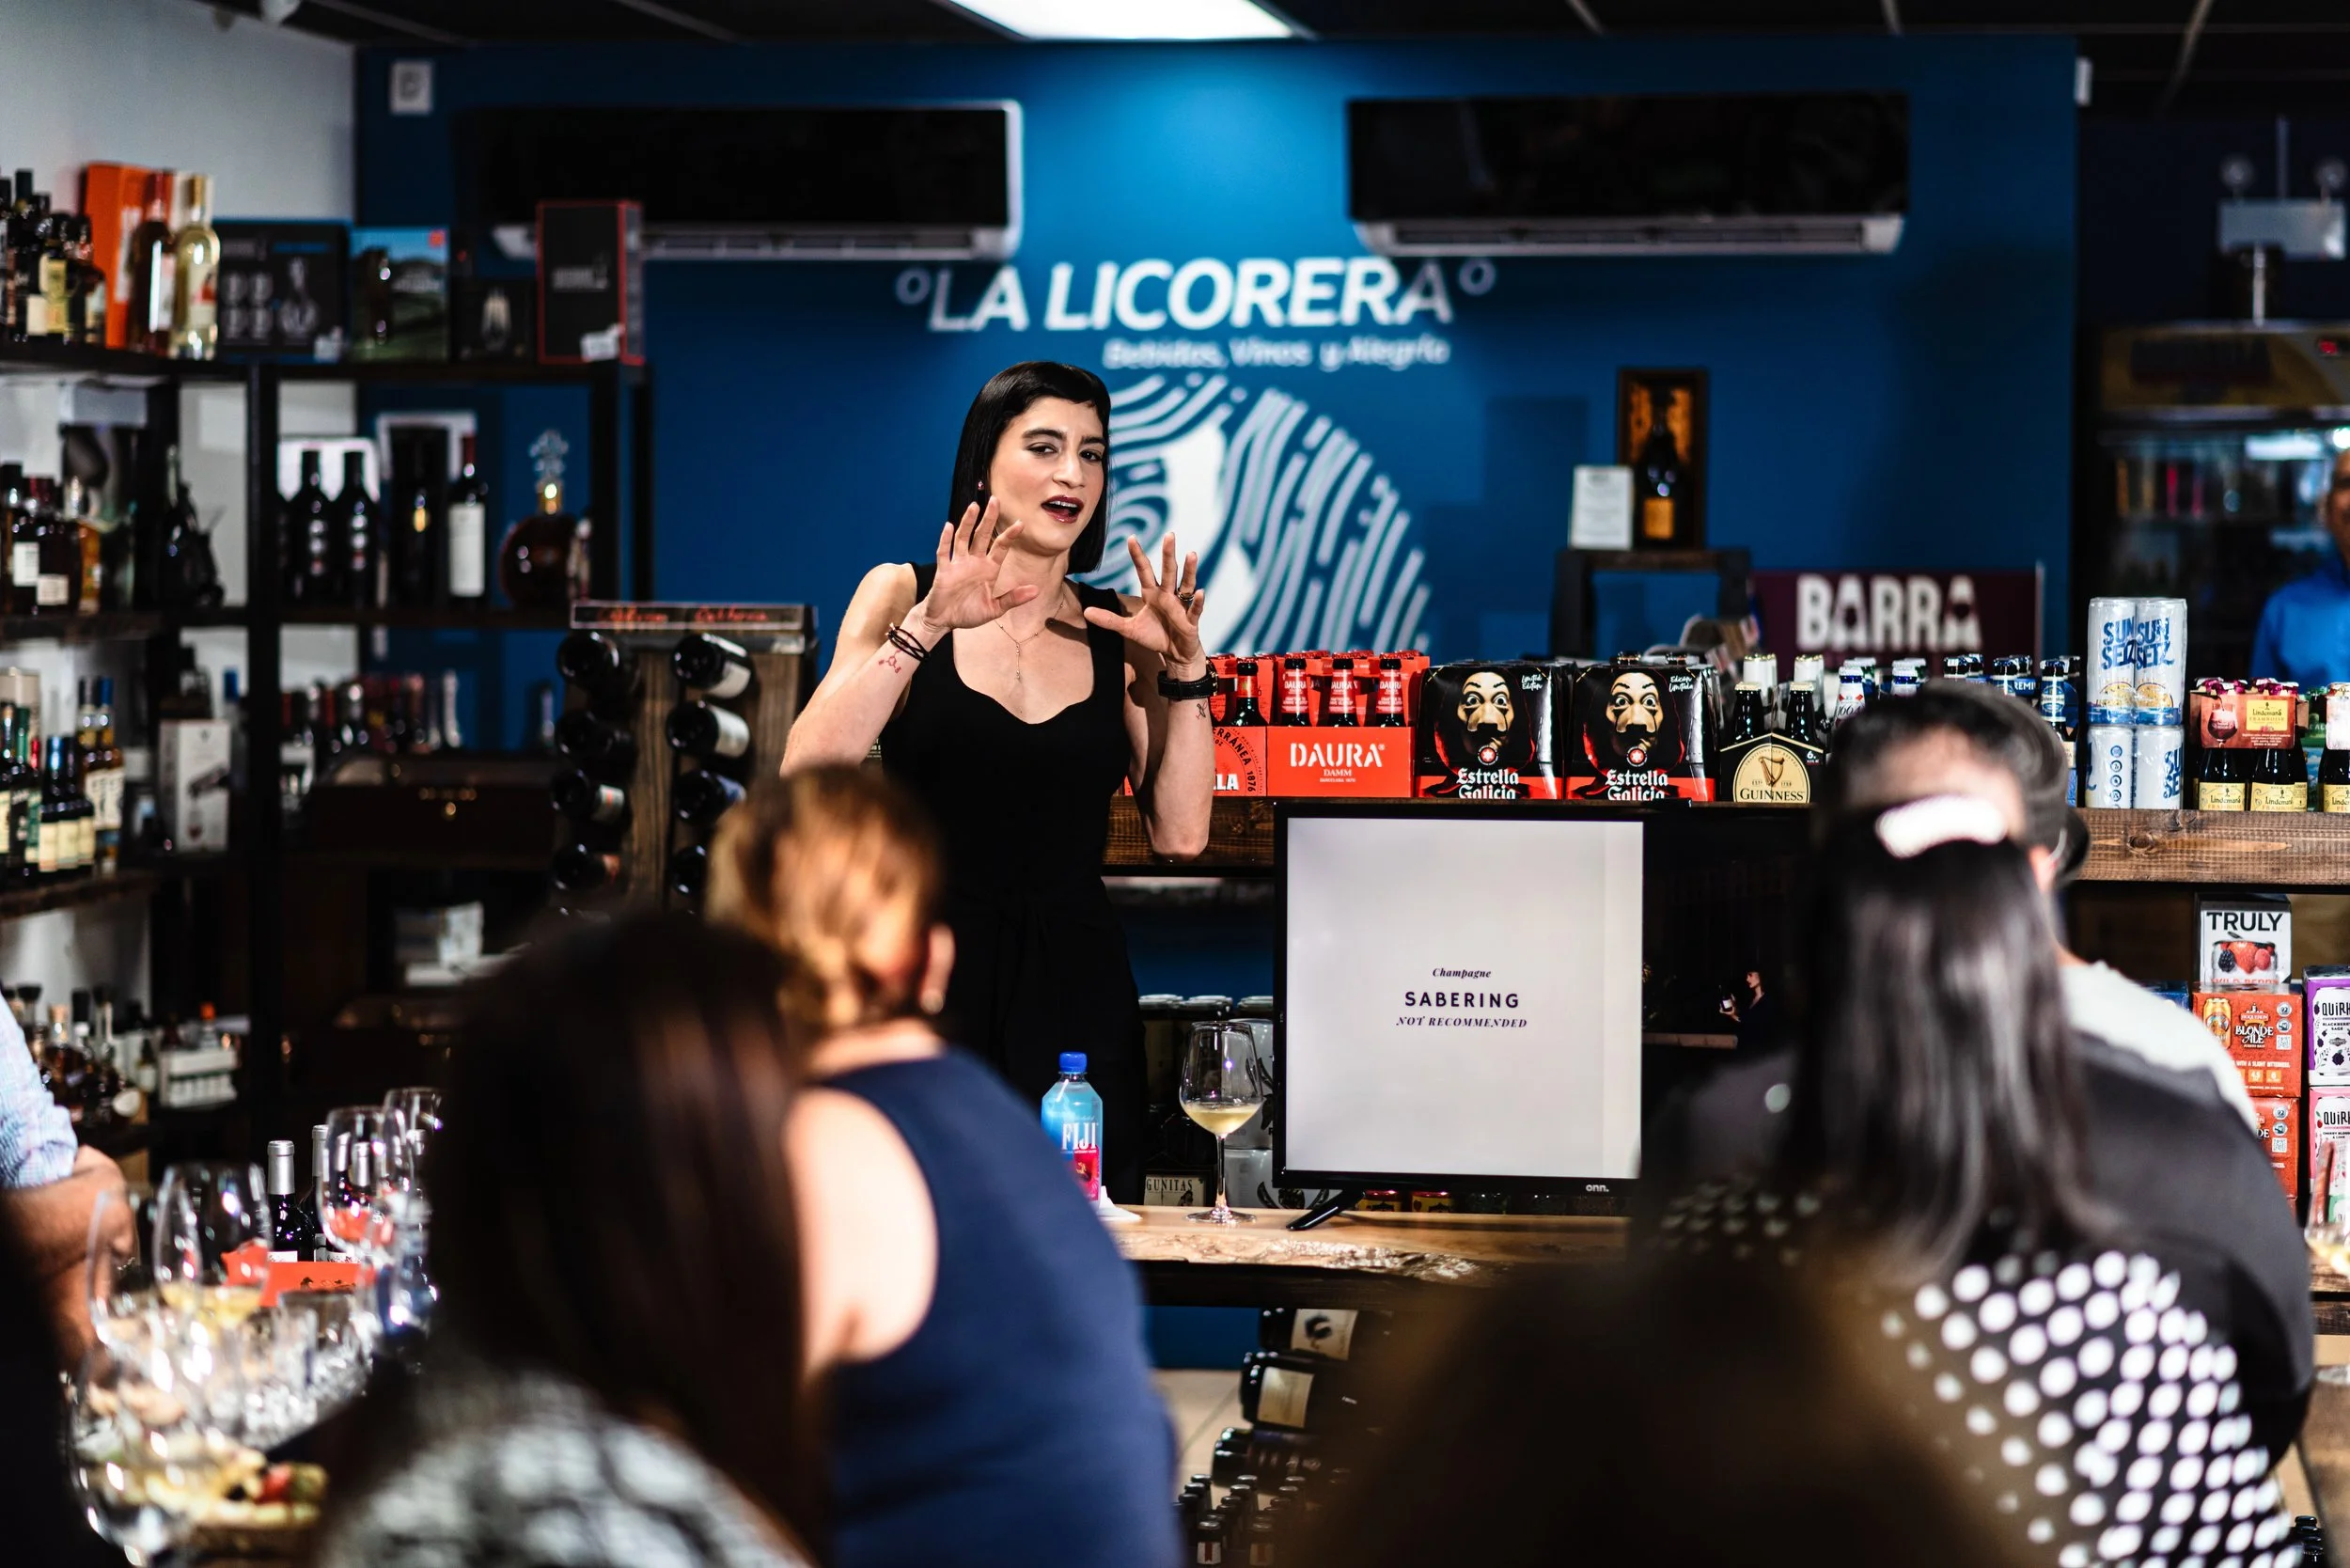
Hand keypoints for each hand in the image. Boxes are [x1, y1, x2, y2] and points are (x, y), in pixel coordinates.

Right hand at [912, 497, 1037, 634]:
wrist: (945, 621)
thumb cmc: (968, 613)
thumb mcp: (995, 609)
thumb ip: (1013, 598)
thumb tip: (1036, 590)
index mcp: (988, 569)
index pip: (1000, 547)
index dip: (1009, 535)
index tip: (1020, 523)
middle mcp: (974, 562)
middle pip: (982, 535)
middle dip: (988, 518)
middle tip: (995, 500)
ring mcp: (958, 564)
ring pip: (963, 538)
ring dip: (968, 523)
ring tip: (974, 507)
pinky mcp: (944, 571)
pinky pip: (944, 552)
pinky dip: (945, 539)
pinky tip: (949, 526)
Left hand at [1084, 535, 1204, 675]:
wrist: (1175, 654)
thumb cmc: (1154, 636)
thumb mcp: (1128, 629)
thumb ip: (1109, 619)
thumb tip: (1086, 612)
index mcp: (1152, 594)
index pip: (1144, 571)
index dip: (1138, 555)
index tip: (1131, 537)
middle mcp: (1167, 595)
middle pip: (1168, 571)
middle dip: (1168, 554)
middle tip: (1170, 535)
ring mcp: (1180, 606)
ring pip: (1186, 585)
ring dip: (1189, 570)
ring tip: (1192, 554)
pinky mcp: (1190, 621)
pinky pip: (1195, 609)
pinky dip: (1198, 601)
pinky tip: (1200, 592)